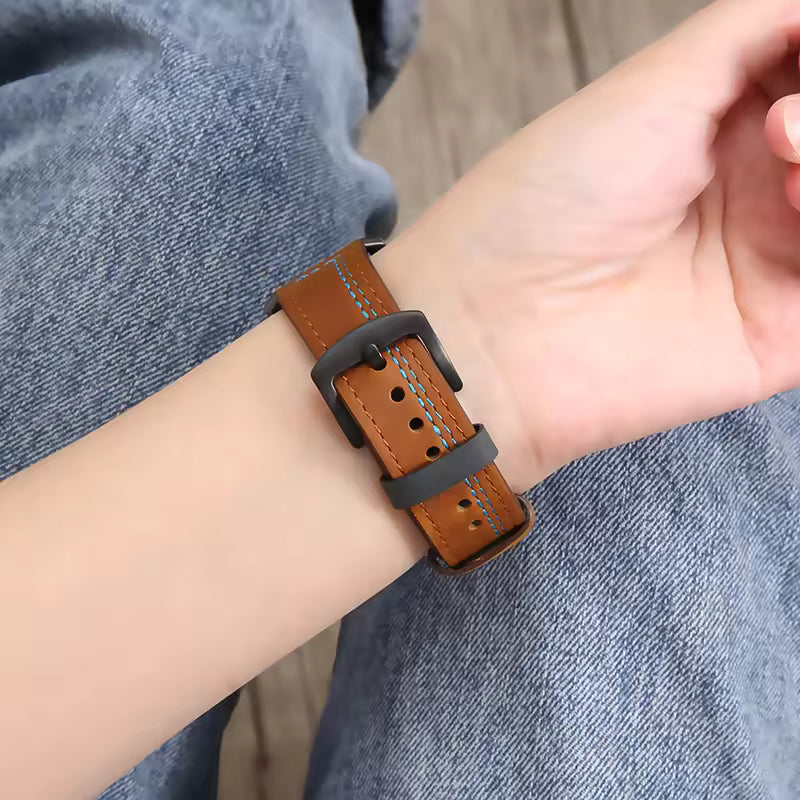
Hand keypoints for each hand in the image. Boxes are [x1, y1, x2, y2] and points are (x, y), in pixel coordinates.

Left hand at [382, 0, 799, 486]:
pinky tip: (796, 210)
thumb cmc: (550, 198)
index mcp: (718, 130)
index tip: (785, 87)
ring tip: (788, 166)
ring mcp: (767, 266)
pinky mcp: (781, 337)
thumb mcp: (652, 85)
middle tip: (783, 127)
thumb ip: (752, 34)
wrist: (498, 322)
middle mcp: (749, 194)